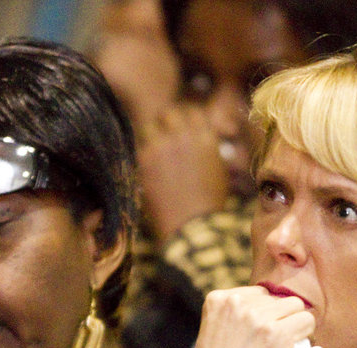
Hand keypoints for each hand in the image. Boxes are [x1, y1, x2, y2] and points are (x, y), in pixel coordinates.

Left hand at [136, 104, 229, 245]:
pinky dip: (142, 153)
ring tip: (153, 149)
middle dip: (166, 121)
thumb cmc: (209, 203)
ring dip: (151, 135)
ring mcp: (162, 146)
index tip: (180, 125)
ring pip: (150, 126)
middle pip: (169, 113)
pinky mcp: (144, 159)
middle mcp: (184, 136)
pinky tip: (145, 164)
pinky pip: (138, 145)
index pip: (192, 111)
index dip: (185, 117)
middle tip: (163, 134)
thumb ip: (207, 146)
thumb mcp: (218, 169)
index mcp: (206, 137)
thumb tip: (198, 136)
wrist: (192, 226)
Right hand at [183, 286, 315, 347]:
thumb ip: (237, 315)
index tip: (257, 336)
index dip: (264, 314)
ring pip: (297, 306)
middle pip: (278, 298)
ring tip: (282, 347)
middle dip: (280, 318)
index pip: (259, 293)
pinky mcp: (277, 335)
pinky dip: (305, 336)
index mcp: (218, 298)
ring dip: (294, 325)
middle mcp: (236, 302)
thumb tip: (275, 306)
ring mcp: (257, 317)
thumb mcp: (216, 333)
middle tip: (272, 344)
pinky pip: (307, 322)